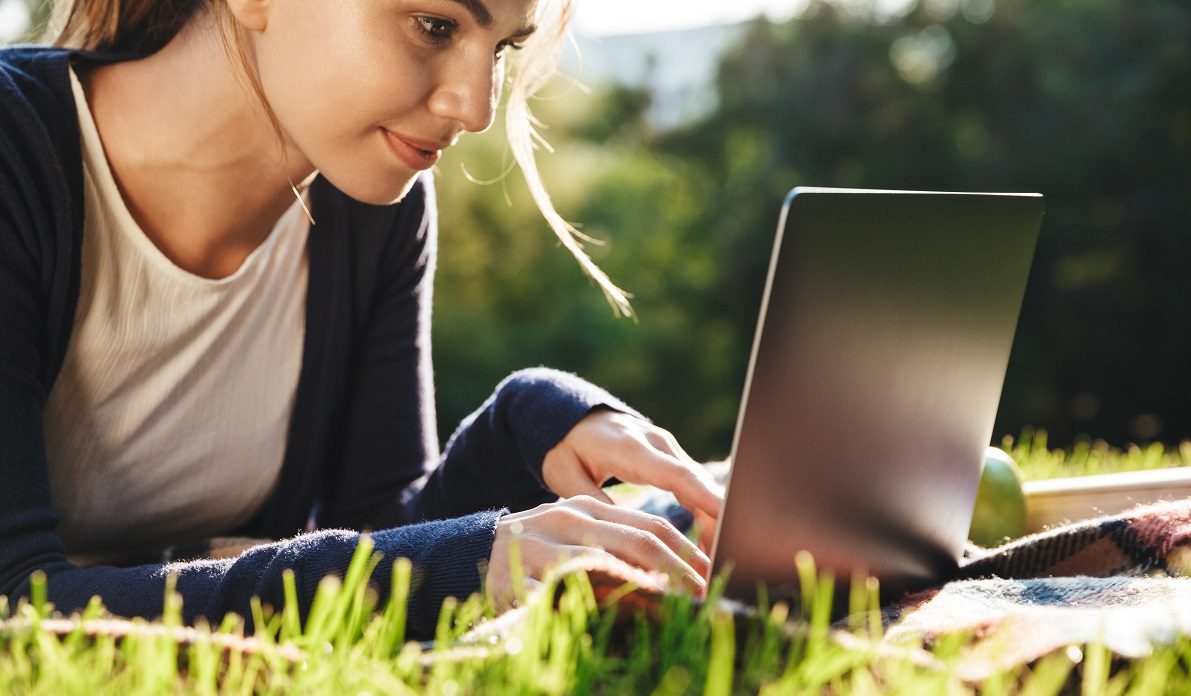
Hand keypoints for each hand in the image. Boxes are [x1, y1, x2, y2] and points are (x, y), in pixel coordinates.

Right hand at [485, 495, 709, 610]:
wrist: (473, 548)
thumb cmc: (541, 546)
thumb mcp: (578, 529)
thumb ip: (617, 538)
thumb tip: (673, 564)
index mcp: (587, 508)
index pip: (650, 525)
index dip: (686, 552)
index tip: (712, 577)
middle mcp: (569, 520)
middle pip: (637, 542)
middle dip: (678, 572)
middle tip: (702, 599)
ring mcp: (544, 546)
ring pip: (604, 564)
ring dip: (643, 589)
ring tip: (672, 610)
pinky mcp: (520, 576)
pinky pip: (560, 593)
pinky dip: (588, 607)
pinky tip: (611, 620)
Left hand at [542, 409, 723, 551]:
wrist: (570, 418)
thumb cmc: (564, 449)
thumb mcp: (566, 476)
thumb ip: (593, 504)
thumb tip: (621, 538)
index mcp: (630, 449)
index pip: (678, 474)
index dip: (705, 497)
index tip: (730, 518)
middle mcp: (657, 444)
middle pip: (699, 482)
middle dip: (719, 518)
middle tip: (724, 558)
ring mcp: (668, 449)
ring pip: (702, 485)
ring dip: (714, 521)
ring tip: (715, 563)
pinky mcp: (671, 458)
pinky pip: (695, 486)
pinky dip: (705, 513)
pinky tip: (705, 545)